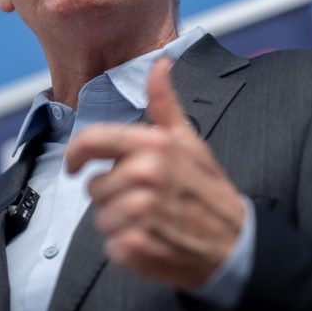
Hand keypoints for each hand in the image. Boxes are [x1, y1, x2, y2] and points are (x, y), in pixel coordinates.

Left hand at [66, 57, 245, 289]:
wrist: (236, 244)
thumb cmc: (208, 191)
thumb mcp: (190, 142)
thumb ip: (165, 104)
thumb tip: (160, 63)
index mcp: (154, 146)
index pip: (93, 140)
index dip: (76, 153)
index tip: (75, 165)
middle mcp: (145, 175)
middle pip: (94, 186)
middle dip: (114, 195)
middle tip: (147, 200)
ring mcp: (139, 212)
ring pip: (100, 217)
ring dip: (119, 223)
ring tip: (152, 220)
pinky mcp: (135, 246)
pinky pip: (110, 245)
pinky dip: (126, 247)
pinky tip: (152, 240)